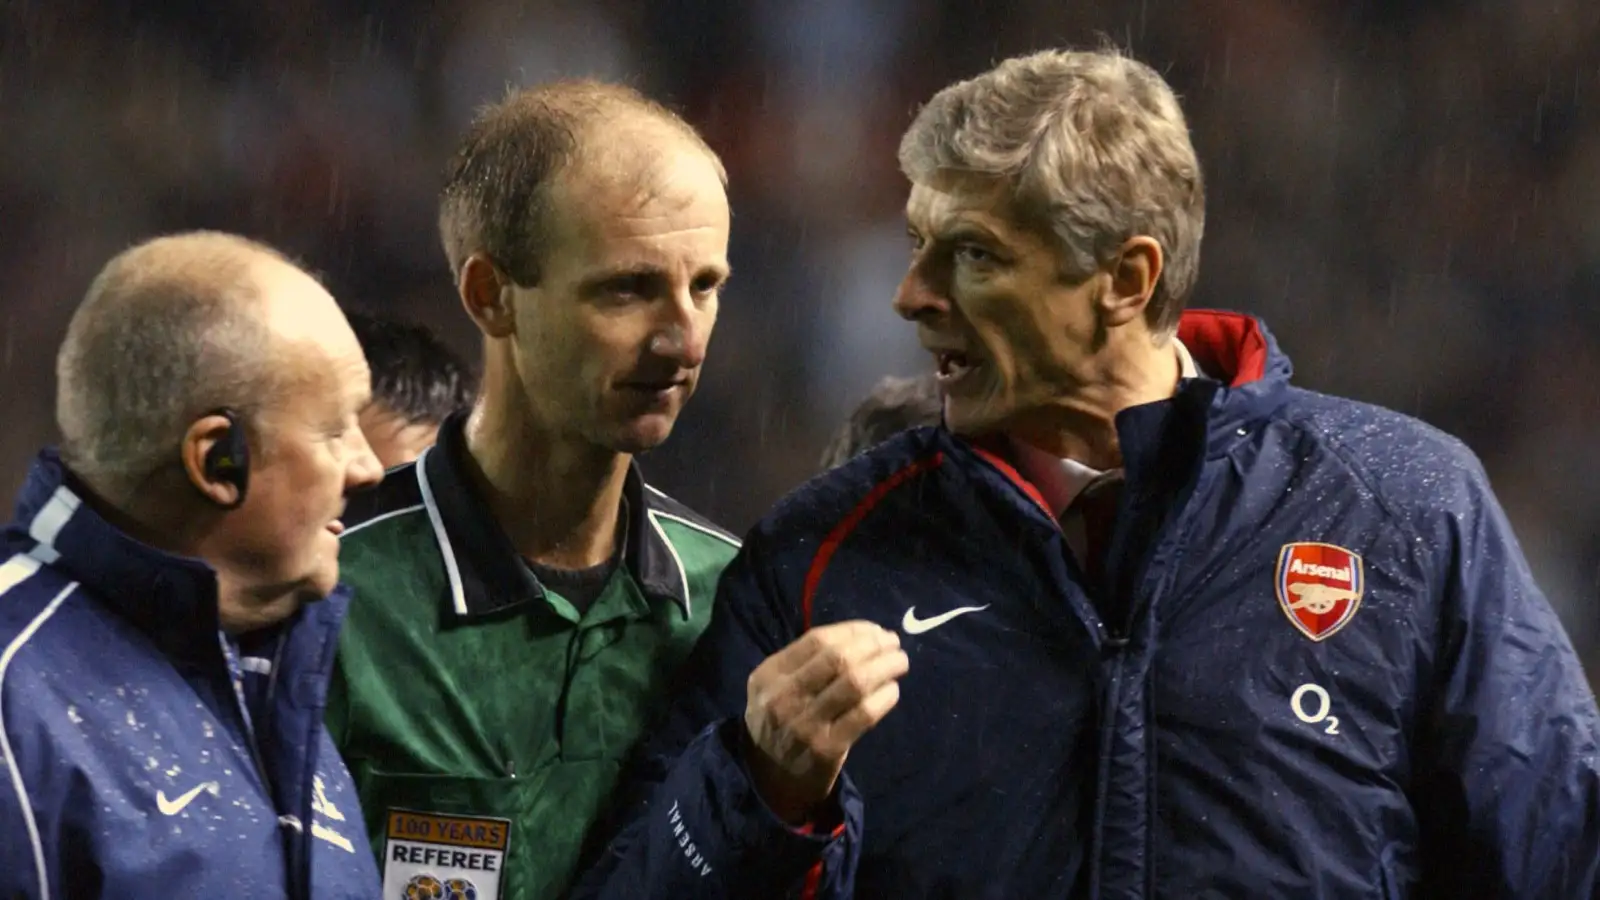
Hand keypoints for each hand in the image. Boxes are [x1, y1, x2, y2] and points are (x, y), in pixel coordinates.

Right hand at [742, 621, 908, 823]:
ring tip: (900, 662)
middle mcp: (783, 697)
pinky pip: (864, 715)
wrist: (768, 778)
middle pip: (839, 659)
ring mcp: (805, 725)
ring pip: (855, 683)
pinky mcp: (826, 749)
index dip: (853, 630)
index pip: (818, 640)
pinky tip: (892, 690)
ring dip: (885, 667)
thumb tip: (862, 636)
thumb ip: (805, 662)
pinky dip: (884, 697)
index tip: (875, 630)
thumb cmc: (779, 721)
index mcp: (769, 675)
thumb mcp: (774, 687)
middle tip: (893, 644)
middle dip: (873, 645)